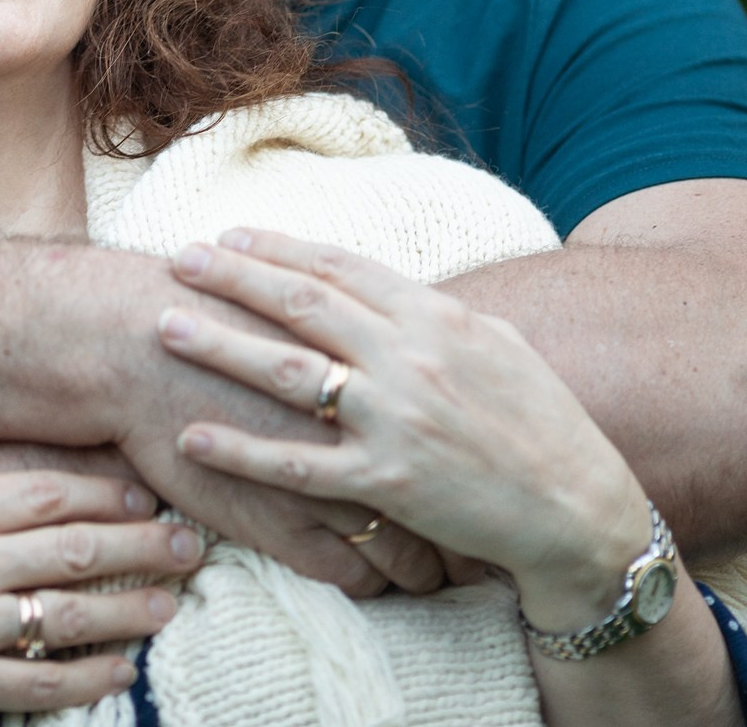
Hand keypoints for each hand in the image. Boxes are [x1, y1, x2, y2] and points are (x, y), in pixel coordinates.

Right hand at [0, 427, 198, 726]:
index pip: (38, 493)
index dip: (98, 489)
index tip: (140, 490)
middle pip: (73, 547)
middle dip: (139, 542)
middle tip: (189, 543)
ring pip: (72, 614)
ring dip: (132, 608)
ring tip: (174, 603)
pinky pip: (43, 685)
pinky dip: (92, 676)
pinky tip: (124, 670)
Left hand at [162, 229, 653, 629]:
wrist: (580, 511)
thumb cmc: (541, 420)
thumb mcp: (495, 340)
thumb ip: (430, 310)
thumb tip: (374, 284)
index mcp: (435, 315)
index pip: (337, 266)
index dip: (276, 248)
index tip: (228, 236)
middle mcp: (408, 358)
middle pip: (300, 304)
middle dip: (231, 277)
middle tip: (177, 259)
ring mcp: (393, 422)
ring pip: (286, 373)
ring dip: (219, 346)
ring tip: (166, 325)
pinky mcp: (385, 484)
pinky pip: (297, 466)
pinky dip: (241, 451)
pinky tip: (192, 437)